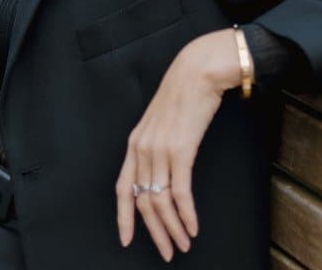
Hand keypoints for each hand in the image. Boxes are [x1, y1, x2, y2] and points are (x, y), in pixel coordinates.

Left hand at [115, 29, 242, 261]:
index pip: (122, 188)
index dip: (123, 217)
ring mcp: (160, 149)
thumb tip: (162, 171)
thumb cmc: (184, 94)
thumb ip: (157, 145)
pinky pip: (180, 192)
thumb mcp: (161, 122)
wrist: (198, 70)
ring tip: (183, 244)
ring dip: (173, 228)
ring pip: (161, 201)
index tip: (127, 240)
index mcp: (135, 144)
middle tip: (168, 251)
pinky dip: (186, 214)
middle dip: (155, 232)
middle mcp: (142, 149)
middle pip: (143, 201)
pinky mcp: (181, 150)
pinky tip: (193, 227)